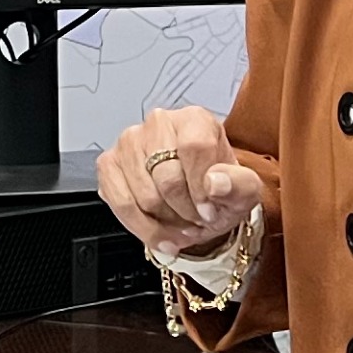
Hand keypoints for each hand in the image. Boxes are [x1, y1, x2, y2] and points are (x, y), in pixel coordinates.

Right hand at [99, 107, 267, 255]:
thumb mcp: (244, 190)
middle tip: (197, 220)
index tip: (210, 210)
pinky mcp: (109, 164)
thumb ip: (239, 184)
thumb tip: (215, 183)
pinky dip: (143, 228)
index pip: (195, 147)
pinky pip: (120, 204)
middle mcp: (158, 123)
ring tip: (180, 223)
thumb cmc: (219, 189)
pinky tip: (160, 233)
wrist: (200, 202)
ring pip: (143, 197)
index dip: (202, 188)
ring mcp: (128, 142)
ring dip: (166, 223)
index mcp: (194, 119)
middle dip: (185, 211)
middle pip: (166, 178)